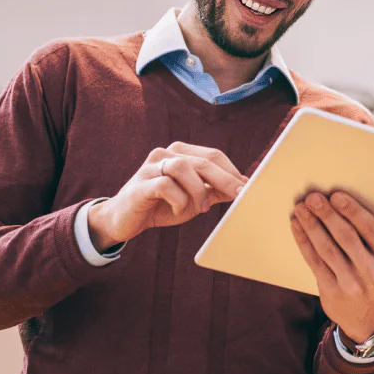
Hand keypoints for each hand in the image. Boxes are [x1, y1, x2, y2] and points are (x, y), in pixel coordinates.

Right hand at [88, 143, 247, 248]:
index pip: (213, 155)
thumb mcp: (194, 199)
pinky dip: (178, 200)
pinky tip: (178, 210)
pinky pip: (165, 185)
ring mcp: (151, 167)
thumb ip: (215, 191)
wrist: (125, 220)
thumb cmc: (162, 206)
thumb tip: (244, 187)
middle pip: (203, 161)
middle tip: (240, 196)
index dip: (232, 172)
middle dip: (225, 180)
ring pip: (183, 168)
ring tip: (200, 208)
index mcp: (181, 153)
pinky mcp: (140, 184)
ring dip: (197, 191)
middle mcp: (166, 154)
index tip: (248, 188)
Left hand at [290, 191, 373, 342]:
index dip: (352, 211)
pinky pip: (314, 262)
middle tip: (313, 197)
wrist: (370, 321)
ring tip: (301, 208)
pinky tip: (297, 226)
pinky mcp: (331, 292)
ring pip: (327, 249)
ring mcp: (350, 284)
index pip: (370, 230)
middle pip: (346, 237)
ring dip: (311, 226)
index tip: (336, 196)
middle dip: (328, 215)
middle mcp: (372, 272)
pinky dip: (304, 242)